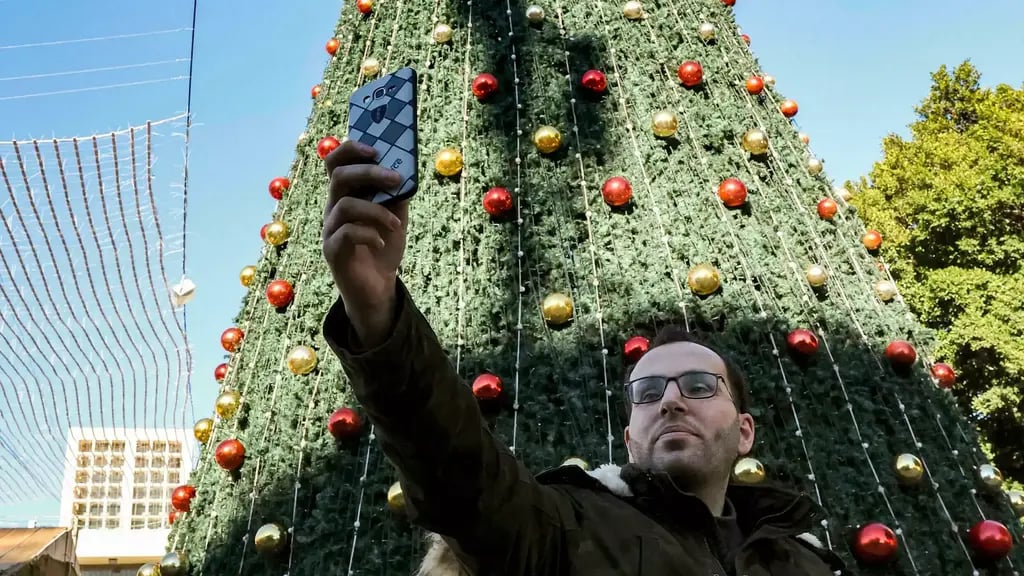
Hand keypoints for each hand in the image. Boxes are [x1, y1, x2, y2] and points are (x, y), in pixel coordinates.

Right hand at [322, 140, 408, 345]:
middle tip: (396, 179)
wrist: (378, 287)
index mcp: (346, 194)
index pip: (336, 162)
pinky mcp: (333, 251)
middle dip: (369, 173)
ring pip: (344, 205)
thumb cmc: (384, 245)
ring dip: (376, 210)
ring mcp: (330, 229)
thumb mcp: (396, 214)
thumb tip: (406, 170)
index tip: (376, 150)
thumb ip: (397, 194)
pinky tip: (381, 242)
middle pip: (339, 177)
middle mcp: (333, 208)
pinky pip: (346, 233)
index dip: (350, 149)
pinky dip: (368, 234)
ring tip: (395, 224)